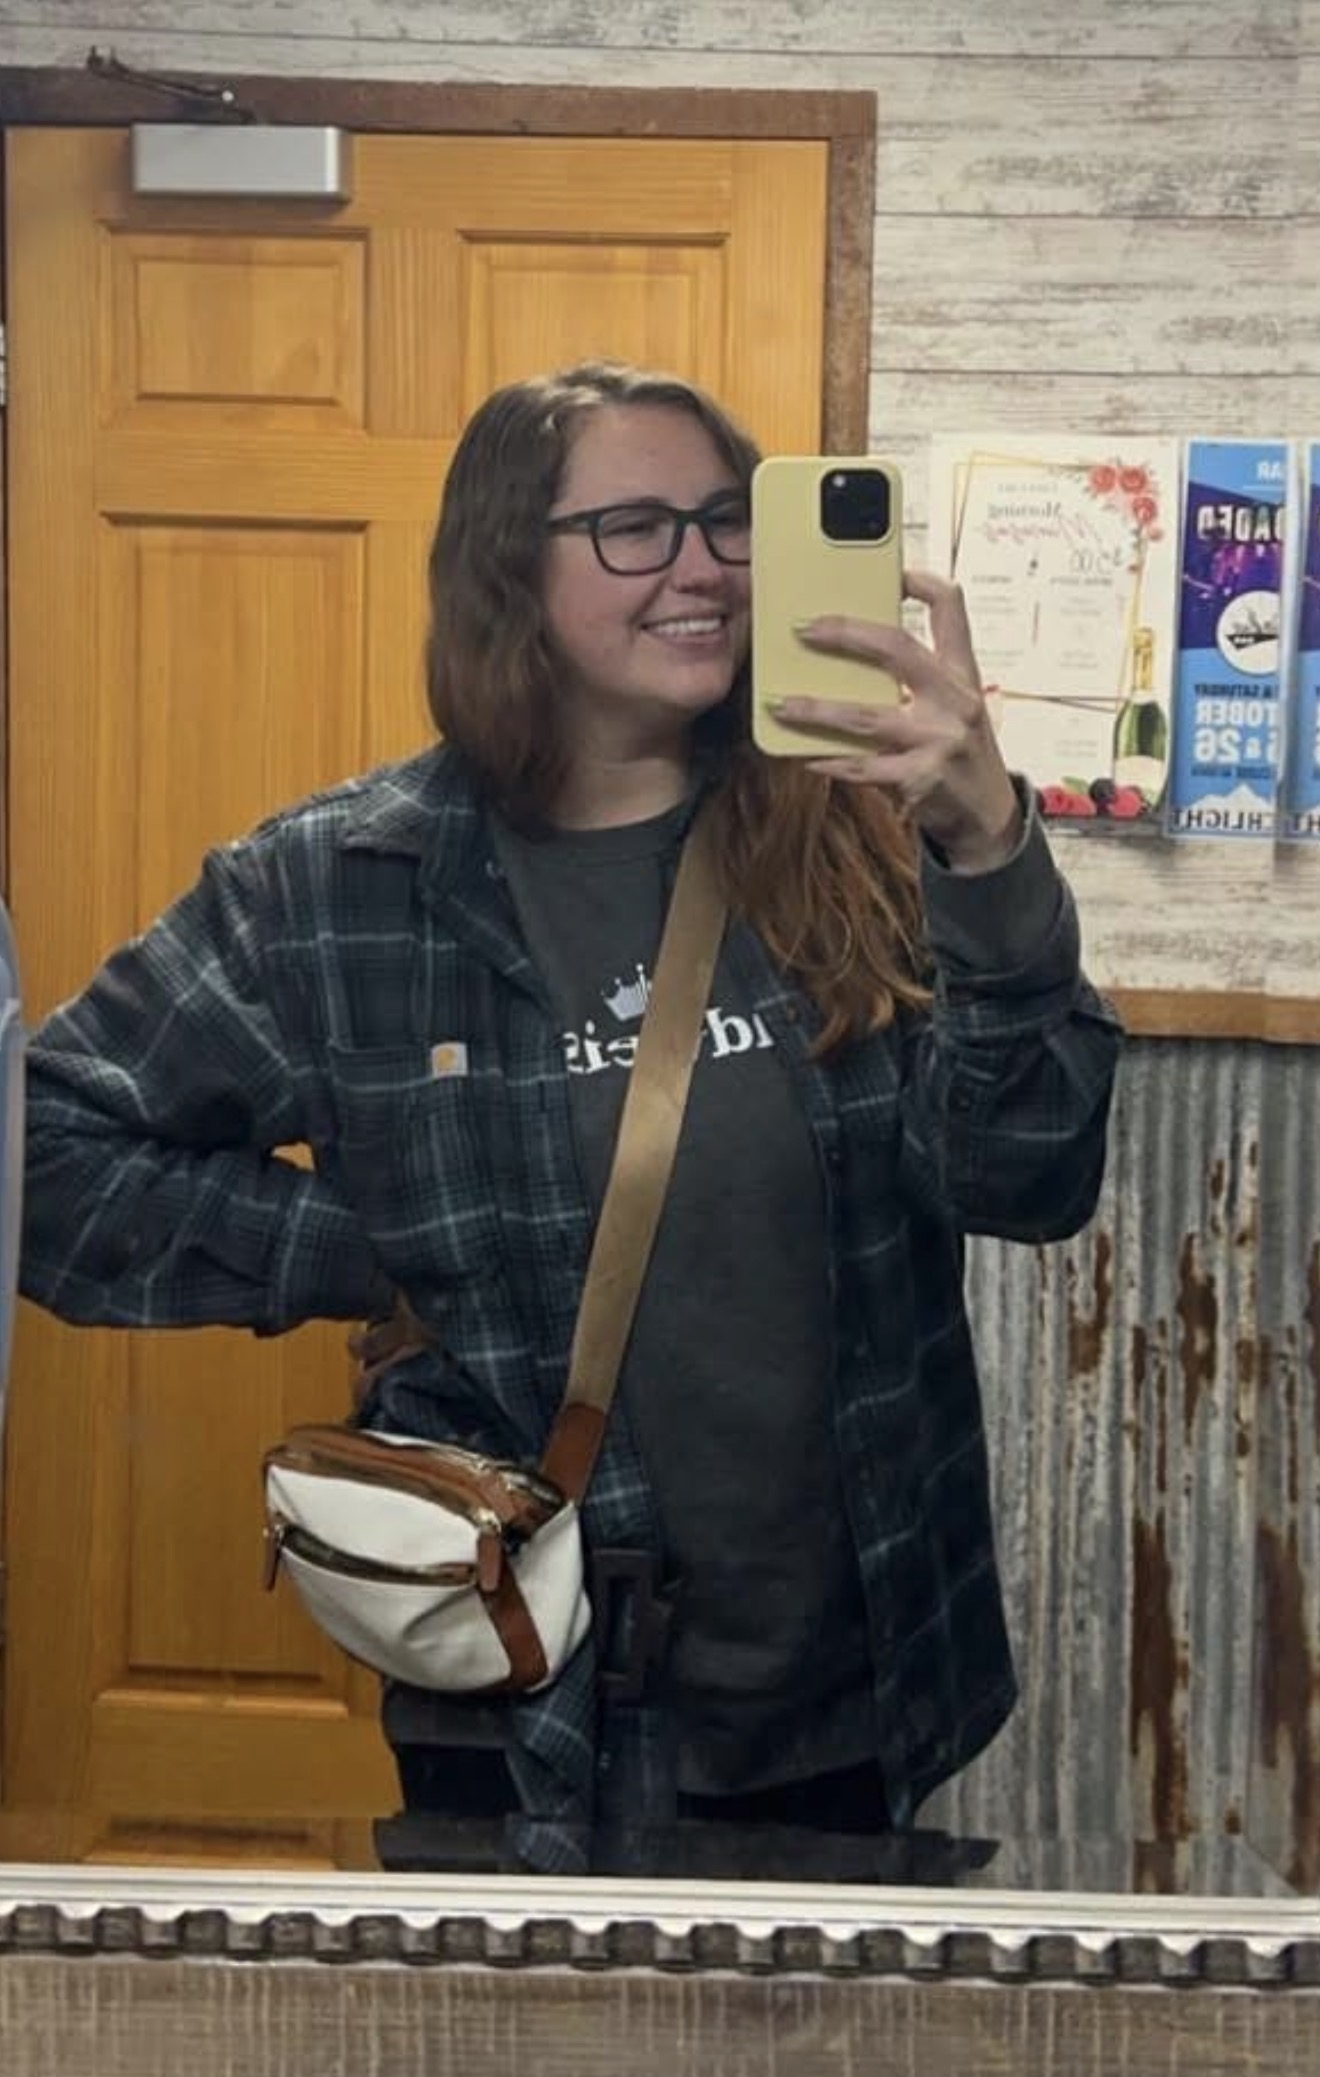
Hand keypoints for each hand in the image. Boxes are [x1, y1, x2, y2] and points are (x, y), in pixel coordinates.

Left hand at [768, 567, 1022, 872]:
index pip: (951, 609)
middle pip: (897, 649)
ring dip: (817, 710)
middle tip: (804, 629)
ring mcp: (938, 740)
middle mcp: (954, 700)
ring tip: (782, 704)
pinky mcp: (920, 779)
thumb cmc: (962, 753)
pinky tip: (805, 756)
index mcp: (962, 673)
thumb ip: (919, 679)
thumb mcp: (956, 706)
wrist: (989, 816)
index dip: (922, 582)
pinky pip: (861, 768)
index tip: (891, 570)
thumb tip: (851, 658)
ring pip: (865, 716)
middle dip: (845, 633)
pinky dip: (829, 761)